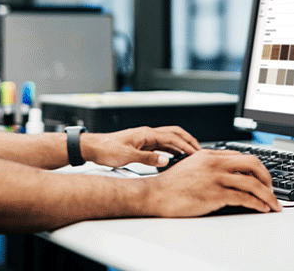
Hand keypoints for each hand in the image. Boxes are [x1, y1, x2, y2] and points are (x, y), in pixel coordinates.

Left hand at [81, 126, 199, 167]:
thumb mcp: (128, 156)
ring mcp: (145, 138)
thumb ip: (148, 159)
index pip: (172, 137)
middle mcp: (147, 133)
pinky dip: (171, 149)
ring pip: (168, 138)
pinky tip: (174, 157)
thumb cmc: (107, 149)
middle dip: (188, 140)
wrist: (93, 147)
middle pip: (173, 133)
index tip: (196, 153)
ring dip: (181, 144)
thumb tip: (165, 160)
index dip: (185, 145)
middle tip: (199, 150)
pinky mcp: (142, 144)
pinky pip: (161, 145)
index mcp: (146, 133)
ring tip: (191, 154)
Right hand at [146, 149, 281, 215]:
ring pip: (252, 183)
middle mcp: (215, 163)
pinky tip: (262, 209)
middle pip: (253, 164)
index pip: (242, 156)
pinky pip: (244, 198)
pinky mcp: (215, 195)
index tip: (263, 179)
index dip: (257, 168)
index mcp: (210, 154)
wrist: (156, 194)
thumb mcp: (192, 165)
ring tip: (273, 204)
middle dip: (268, 177)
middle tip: (272, 189)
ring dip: (268, 195)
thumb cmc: (172, 183)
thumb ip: (210, 165)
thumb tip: (228, 172)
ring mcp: (216, 178)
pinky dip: (257, 204)